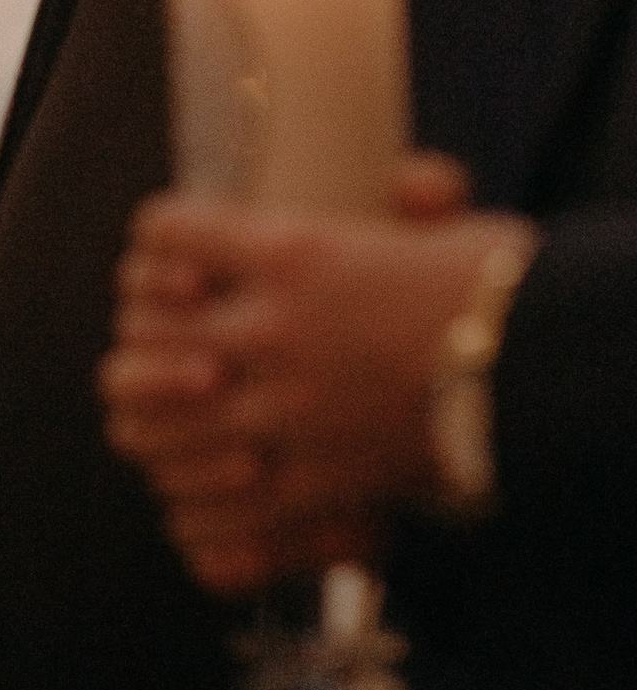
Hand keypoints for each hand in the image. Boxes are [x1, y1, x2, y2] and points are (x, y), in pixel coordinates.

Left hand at [99, 155, 528, 593]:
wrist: (552, 372)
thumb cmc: (506, 294)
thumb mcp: (454, 227)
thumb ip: (416, 201)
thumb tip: (414, 186)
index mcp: (292, 250)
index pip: (160, 233)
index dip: (156, 250)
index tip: (177, 266)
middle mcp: (272, 327)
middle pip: (138, 334)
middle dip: (142, 341)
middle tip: (166, 348)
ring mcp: (286, 409)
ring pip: (154, 424)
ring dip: (154, 422)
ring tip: (173, 420)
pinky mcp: (313, 481)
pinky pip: (212, 503)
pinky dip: (196, 498)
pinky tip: (209, 483)